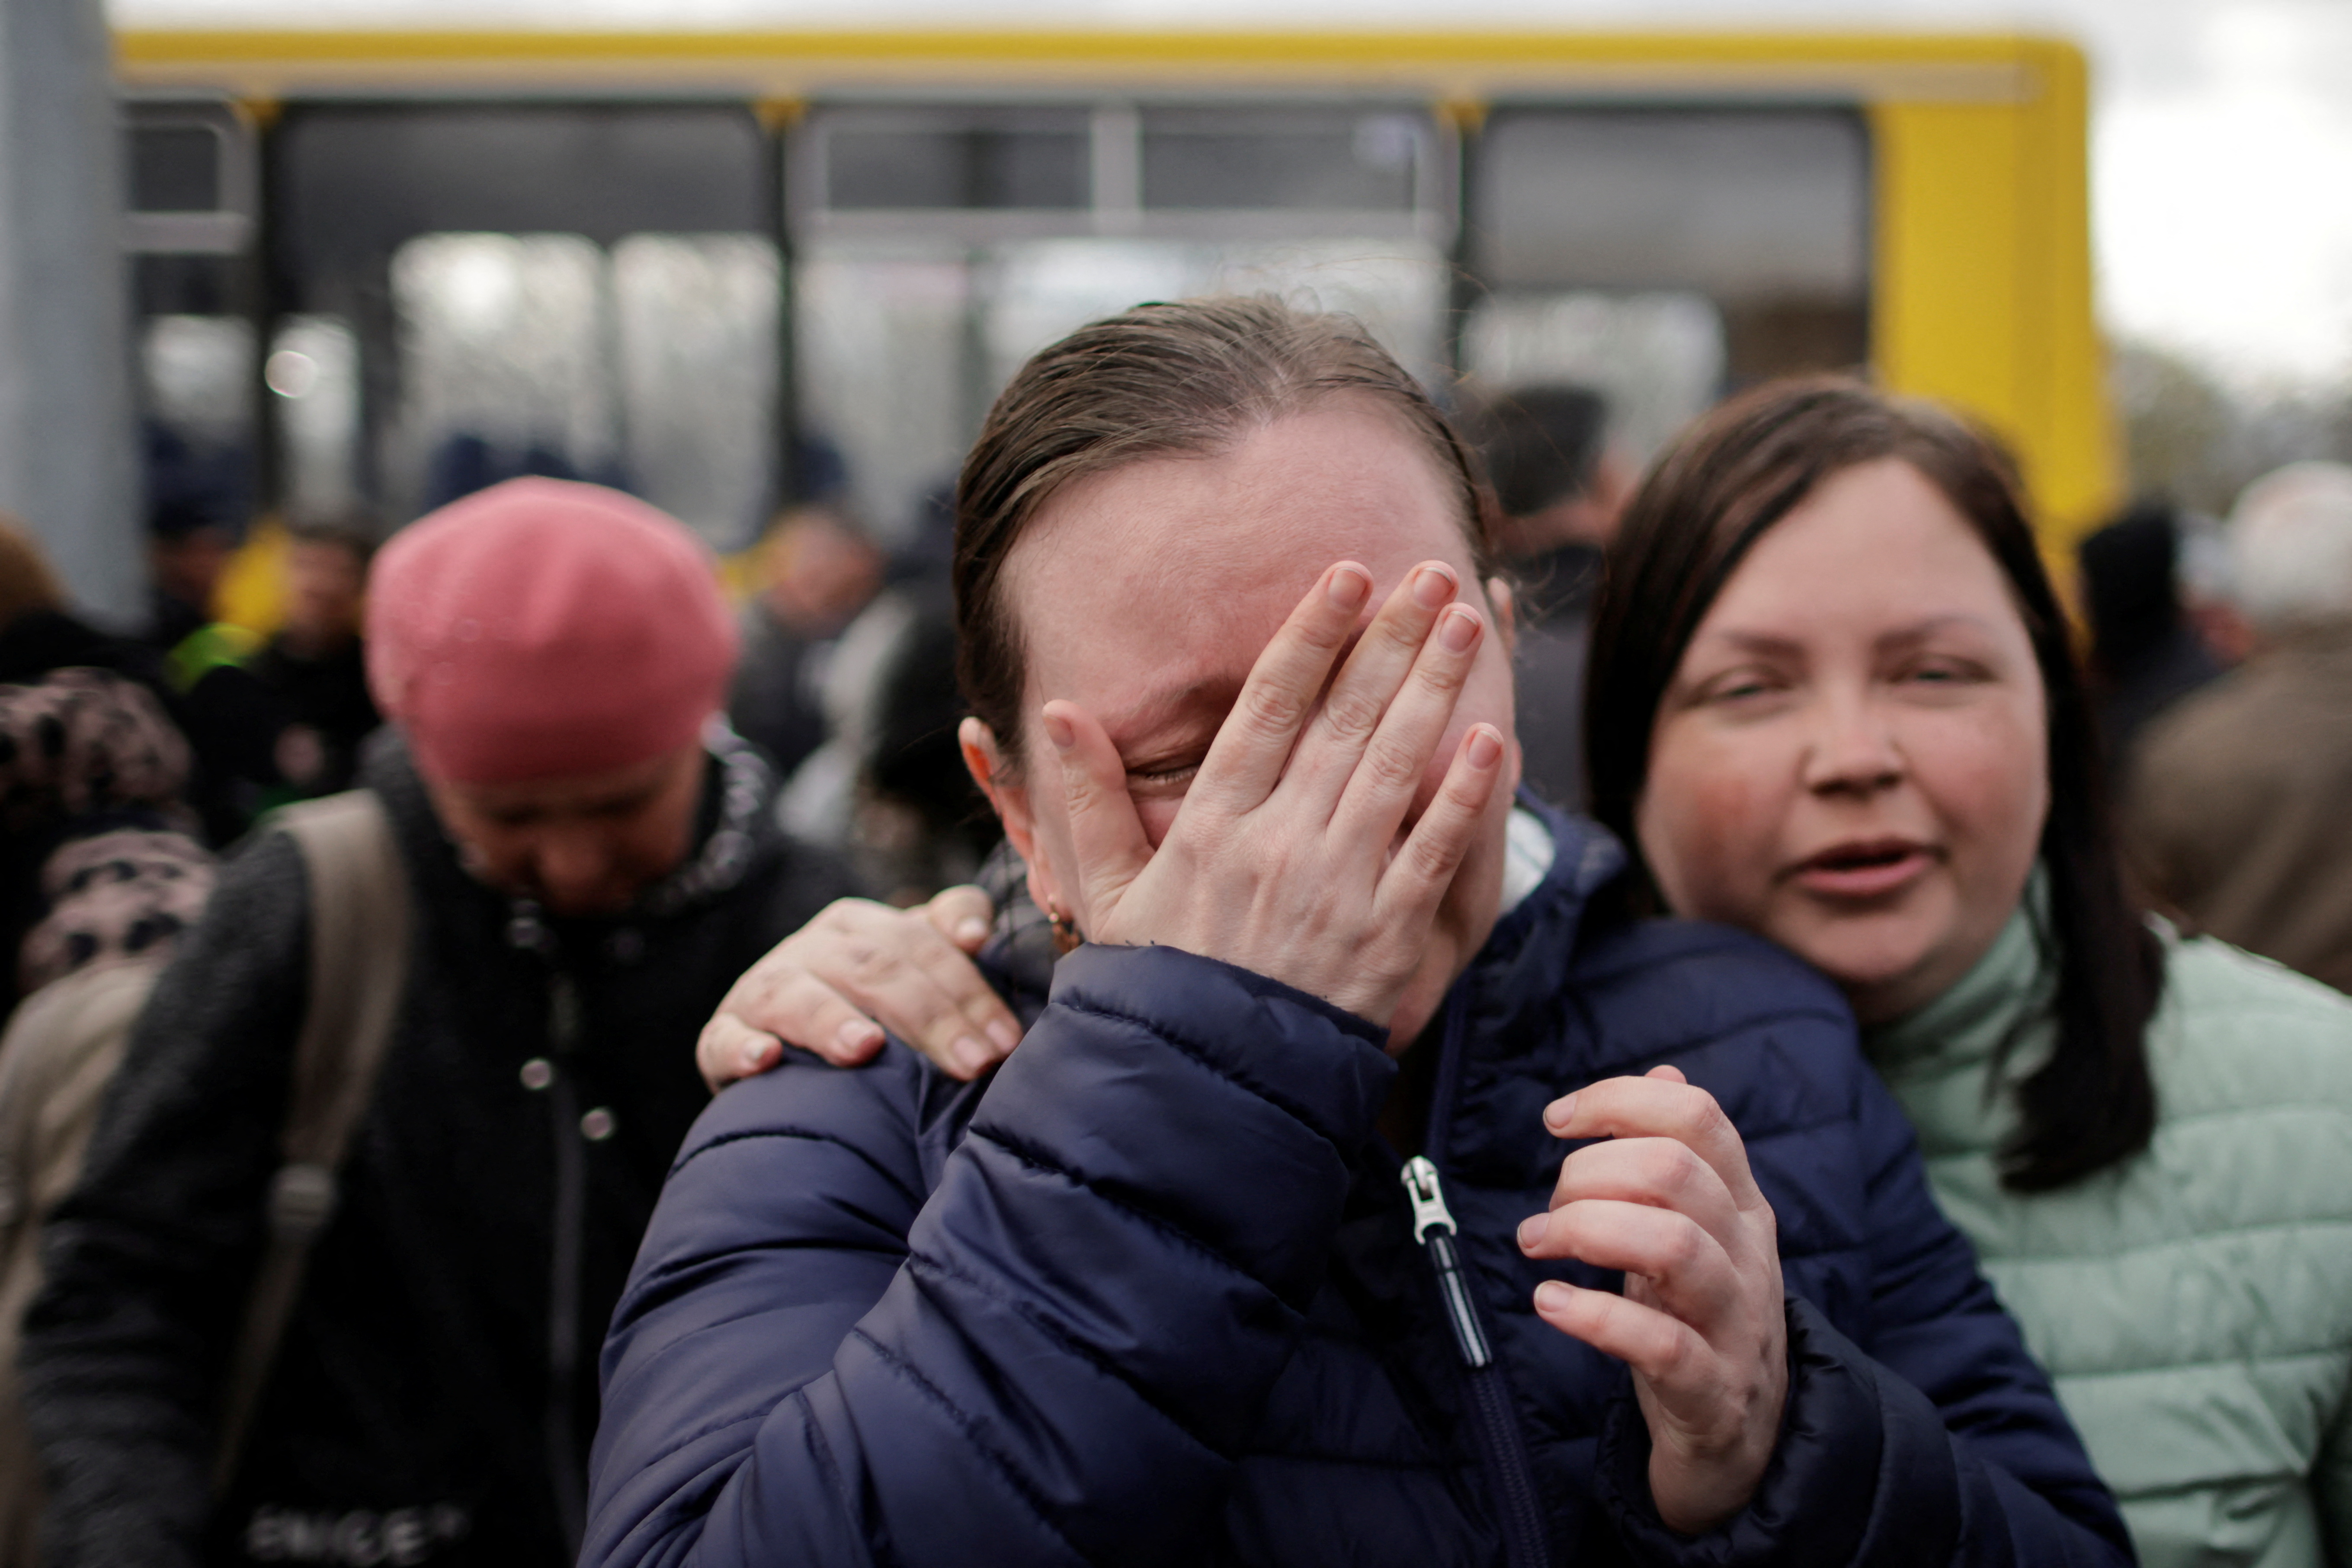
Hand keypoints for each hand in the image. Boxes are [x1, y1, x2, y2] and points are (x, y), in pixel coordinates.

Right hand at [696, 886, 1021, 1091]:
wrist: (782, 1053)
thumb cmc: (868, 1009)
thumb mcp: (910, 968)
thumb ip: (948, 936)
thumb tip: (976, 933)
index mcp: (863, 927)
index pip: (923, 943)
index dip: (970, 988)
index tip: (1007, 1039)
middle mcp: (814, 948)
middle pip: (876, 969)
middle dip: (930, 1018)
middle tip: (974, 1065)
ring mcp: (765, 990)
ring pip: (799, 995)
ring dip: (832, 1021)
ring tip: (867, 1048)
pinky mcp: (723, 1036)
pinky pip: (727, 1039)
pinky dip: (743, 1048)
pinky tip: (765, 1060)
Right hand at [1043, 559, 1503, 1025]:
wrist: (1205, 1088)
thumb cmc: (1156, 986)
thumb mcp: (1106, 893)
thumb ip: (1090, 799)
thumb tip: (1059, 712)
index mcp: (1212, 825)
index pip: (1269, 705)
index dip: (1312, 634)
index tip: (1345, 575)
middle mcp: (1278, 843)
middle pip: (1345, 717)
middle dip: (1391, 638)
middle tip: (1429, 574)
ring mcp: (1337, 887)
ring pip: (1396, 765)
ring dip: (1436, 688)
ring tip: (1466, 626)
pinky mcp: (1385, 935)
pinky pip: (1433, 850)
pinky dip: (1464, 794)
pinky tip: (1490, 740)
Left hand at [1517, 1066, 1787, 1535]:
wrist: (1746, 1443)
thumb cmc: (1700, 1320)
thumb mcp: (1696, 1230)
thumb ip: (1680, 1155)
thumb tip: (1665, 1072)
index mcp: (1740, 1204)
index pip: (1697, 1116)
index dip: (1618, 1101)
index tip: (1557, 1120)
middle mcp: (1748, 1253)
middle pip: (1674, 1172)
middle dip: (1589, 1174)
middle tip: (1548, 1210)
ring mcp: (1737, 1323)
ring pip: (1674, 1246)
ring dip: (1586, 1232)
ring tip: (1537, 1244)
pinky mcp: (1712, 1390)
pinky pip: (1658, 1343)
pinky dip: (1593, 1317)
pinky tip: (1549, 1304)